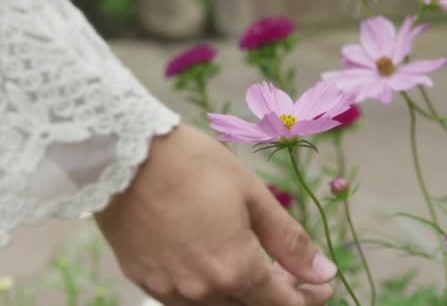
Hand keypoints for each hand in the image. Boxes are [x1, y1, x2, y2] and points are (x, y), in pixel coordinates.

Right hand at [95, 125, 335, 304]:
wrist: (122, 154)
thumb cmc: (195, 165)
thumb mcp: (253, 196)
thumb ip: (290, 242)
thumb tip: (324, 273)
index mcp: (235, 270)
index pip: (284, 304)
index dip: (310, 299)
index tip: (322, 286)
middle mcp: (201, 292)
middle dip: (280, 295)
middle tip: (292, 271)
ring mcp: (169, 290)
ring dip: (244, 293)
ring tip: (254, 264)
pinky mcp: (144, 281)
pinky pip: (186, 299)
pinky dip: (211, 289)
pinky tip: (215, 261)